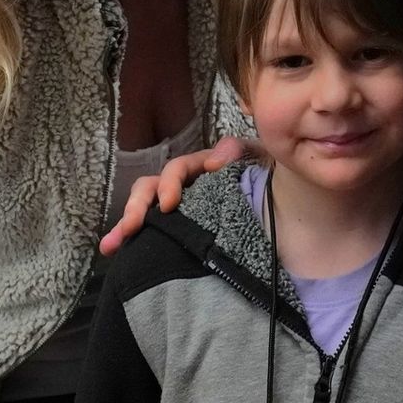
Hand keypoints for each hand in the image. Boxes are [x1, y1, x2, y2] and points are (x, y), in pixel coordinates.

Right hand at [99, 136, 259, 255]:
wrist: (290, 213)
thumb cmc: (273, 180)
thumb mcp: (261, 159)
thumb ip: (240, 152)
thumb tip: (213, 162)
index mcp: (203, 168)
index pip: (178, 169)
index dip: (170, 182)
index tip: (169, 204)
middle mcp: (186, 186)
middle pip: (152, 188)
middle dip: (138, 206)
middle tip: (132, 227)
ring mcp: (181, 210)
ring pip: (146, 210)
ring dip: (126, 223)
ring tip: (111, 244)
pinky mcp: (179, 232)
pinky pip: (152, 233)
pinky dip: (130, 240)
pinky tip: (112, 251)